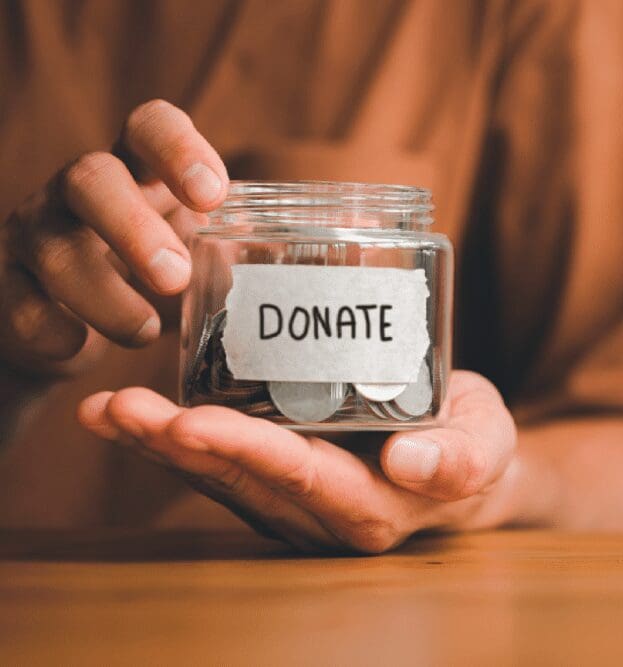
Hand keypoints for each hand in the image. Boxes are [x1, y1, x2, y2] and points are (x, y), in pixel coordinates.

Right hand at [0, 99, 227, 374]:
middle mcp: (77, 192)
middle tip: (175, 277)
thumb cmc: (148, 272)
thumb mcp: (189, 244)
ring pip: (53, 247)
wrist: (67, 322)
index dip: (177, 149)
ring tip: (147, 333)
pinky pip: (17, 302)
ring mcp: (34, 234)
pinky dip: (52, 328)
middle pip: (89, 178)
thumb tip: (298, 251)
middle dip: (134, 228)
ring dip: (106, 295)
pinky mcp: (6, 286)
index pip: (147, 127)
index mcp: (134, 171)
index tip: (213, 195)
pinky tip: (82, 347)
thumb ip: (230, 239)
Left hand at [77, 371, 520, 552]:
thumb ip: (462, 458)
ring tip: (106, 411)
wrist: (459, 453)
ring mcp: (291, 500)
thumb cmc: (475, 442)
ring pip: (218, 477)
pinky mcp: (274, 479)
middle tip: (125, 410)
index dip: (249, 452)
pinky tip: (126, 415)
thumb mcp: (488, 443)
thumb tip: (410, 461)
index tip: (196, 423)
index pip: (304, 478)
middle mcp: (320, 515)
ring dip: (158, 445)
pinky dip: (169, 440)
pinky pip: (217, 463)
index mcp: (373, 508)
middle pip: (243, 482)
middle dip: (180, 447)